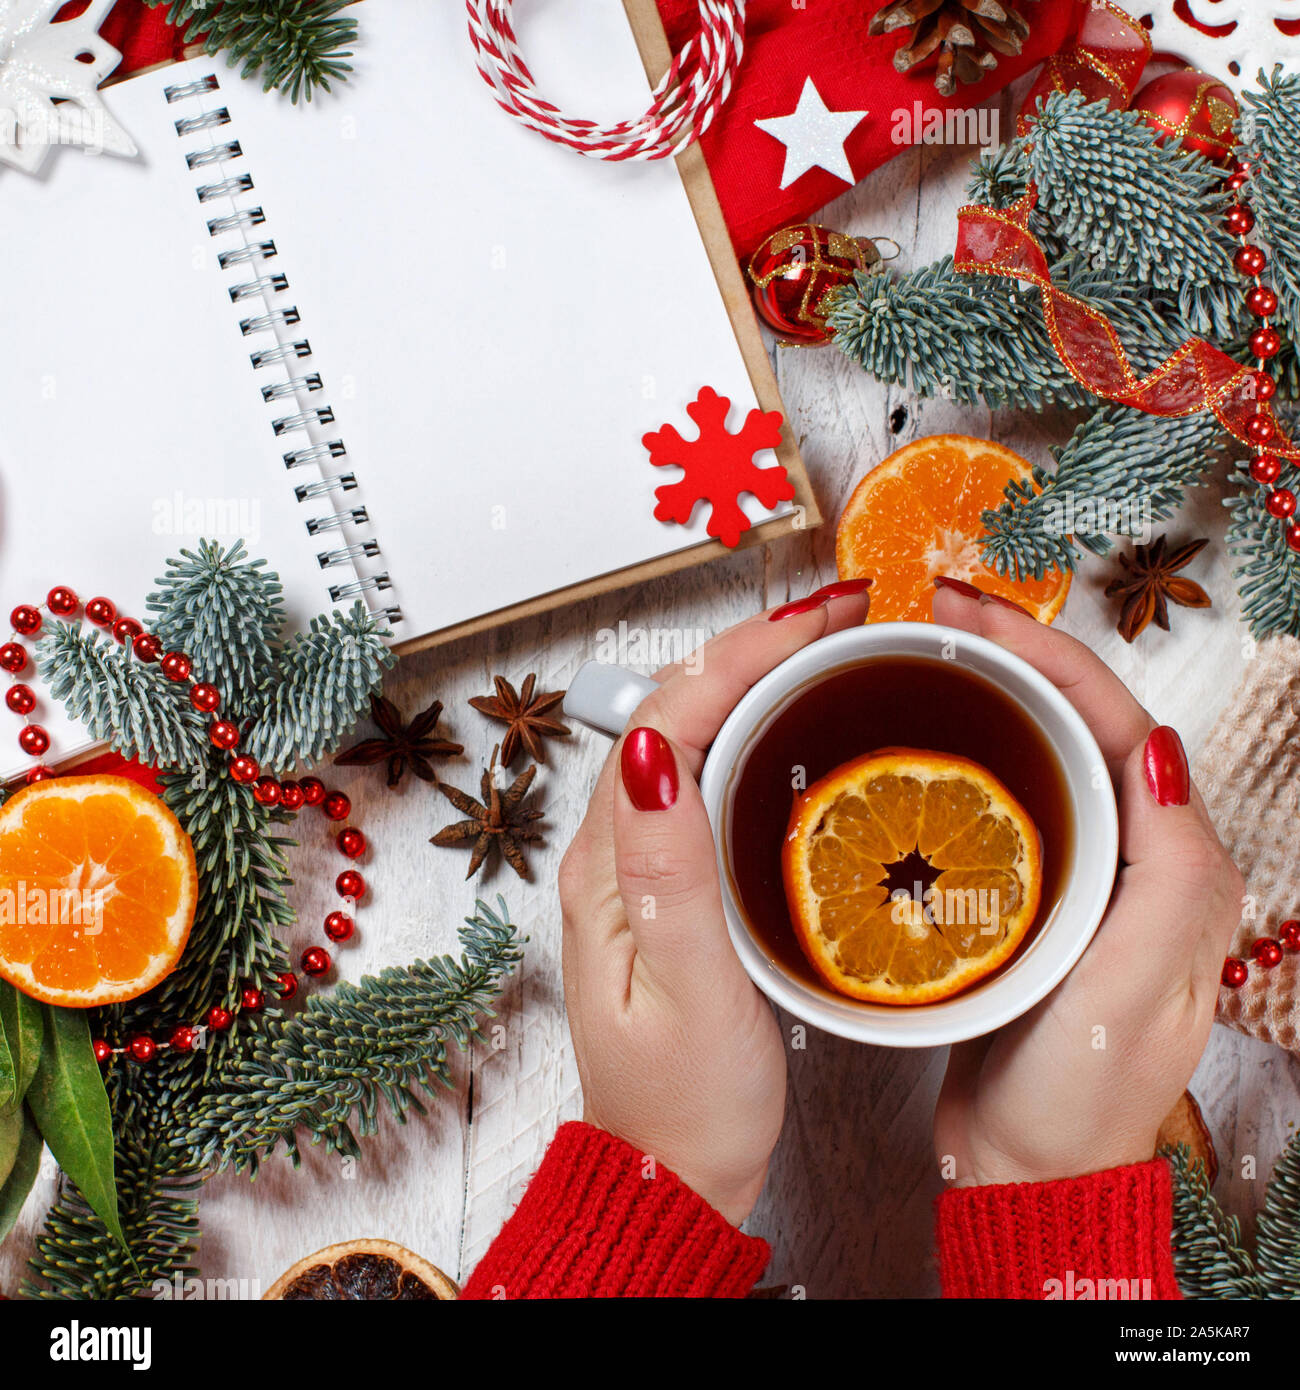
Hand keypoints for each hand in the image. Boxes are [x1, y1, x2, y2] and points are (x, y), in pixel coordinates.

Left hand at [558, 581, 870, 1223]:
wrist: (675, 1173)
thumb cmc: (683, 1102)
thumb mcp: (687, 992)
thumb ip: (670, 873)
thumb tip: (654, 749)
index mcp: (611, 863)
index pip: (670, 717)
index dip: (746, 651)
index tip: (823, 616)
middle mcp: (619, 848)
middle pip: (680, 708)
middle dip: (759, 645)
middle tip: (847, 616)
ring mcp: (649, 863)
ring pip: (698, 735)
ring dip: (761, 678)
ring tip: (835, 648)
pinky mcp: (680, 883)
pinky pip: (716, 778)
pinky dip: (764, 731)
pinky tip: (807, 729)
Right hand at [931, 584, 1243, 1186]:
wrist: (1025, 1169)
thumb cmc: (1081, 1094)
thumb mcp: (1137, 989)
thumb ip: (1175, 872)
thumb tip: (1159, 749)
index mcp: (1173, 864)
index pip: (1116, 722)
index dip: (1046, 654)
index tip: (972, 614)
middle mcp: (1133, 856)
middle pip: (1076, 722)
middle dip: (1010, 654)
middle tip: (934, 615)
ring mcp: (1077, 872)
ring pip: (1036, 752)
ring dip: (984, 694)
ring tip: (919, 657)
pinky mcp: (1027, 894)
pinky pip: (1001, 799)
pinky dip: (961, 754)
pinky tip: (912, 745)